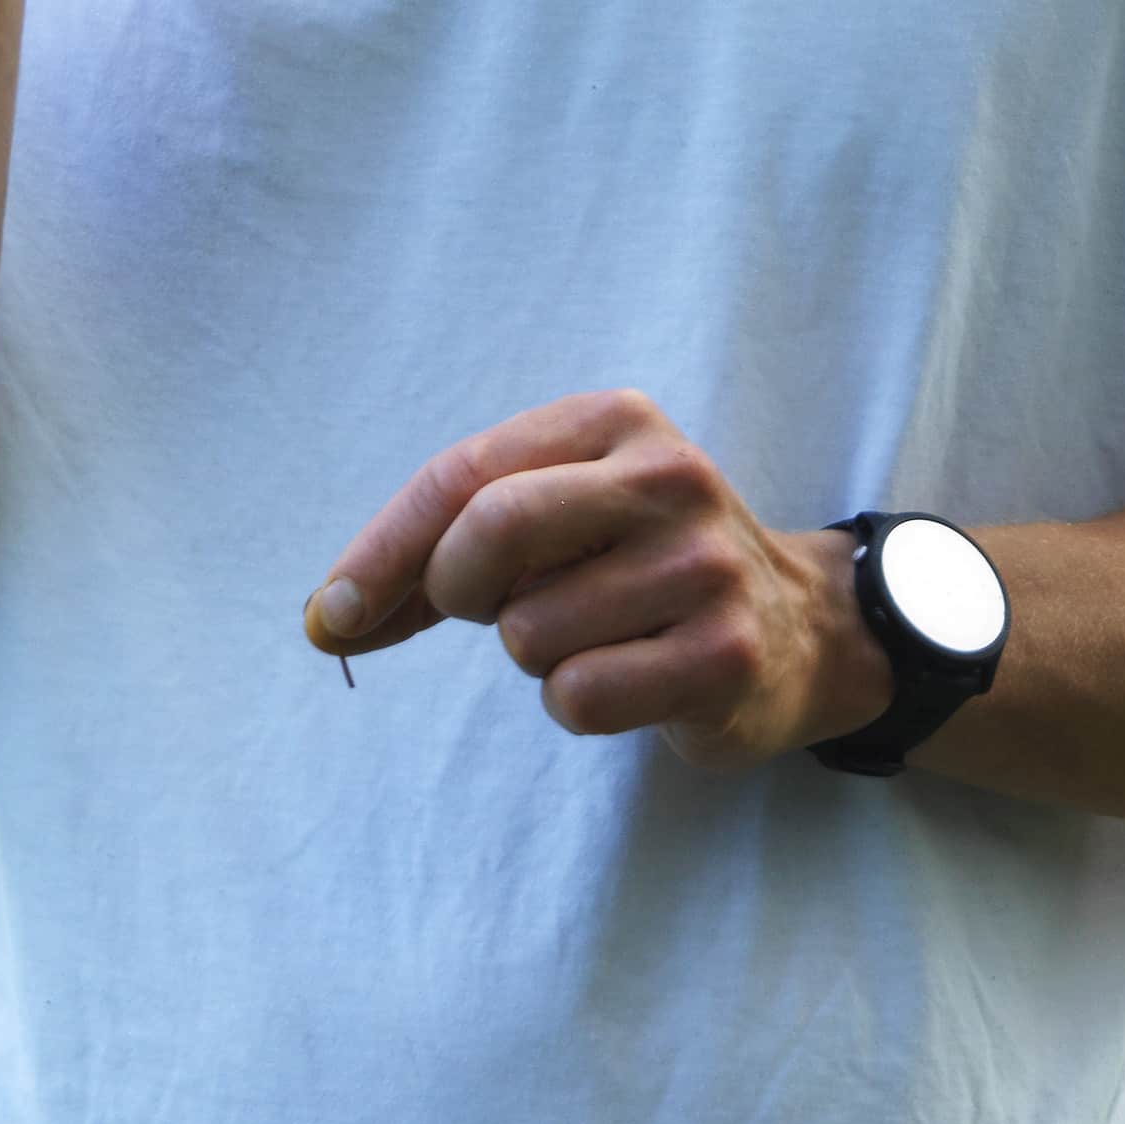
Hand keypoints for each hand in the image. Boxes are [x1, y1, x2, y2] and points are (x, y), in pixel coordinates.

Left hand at [305, 391, 889, 762]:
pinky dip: (578, 702)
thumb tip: (330, 615)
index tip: (332, 612)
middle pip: (492, 530)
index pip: (464, 474)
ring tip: (598, 635)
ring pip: (529, 632)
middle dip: (455, 589)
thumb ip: (446, 549)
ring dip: (535, 655)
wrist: (795, 628)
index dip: (382, 548)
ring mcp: (704, 567)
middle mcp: (670, 479)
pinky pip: (579, 696)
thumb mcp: (557, 518)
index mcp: (616, 422)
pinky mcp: (724, 656)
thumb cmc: (637, 569)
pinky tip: (631, 678)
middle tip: (480, 612)